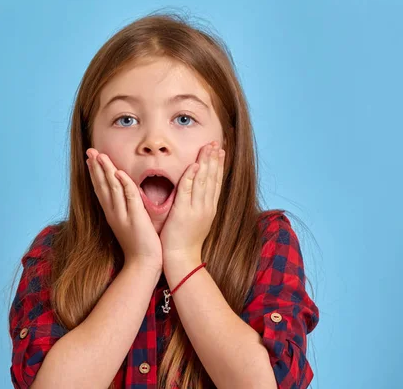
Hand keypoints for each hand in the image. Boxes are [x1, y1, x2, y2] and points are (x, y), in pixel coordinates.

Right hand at [86, 148, 162, 272]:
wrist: (143, 264)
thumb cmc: (139, 245)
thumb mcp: (129, 224)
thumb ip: (126, 210)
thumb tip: (124, 198)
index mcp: (112, 214)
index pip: (101, 190)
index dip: (95, 173)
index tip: (90, 159)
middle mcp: (114, 213)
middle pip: (102, 186)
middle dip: (96, 167)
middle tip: (89, 151)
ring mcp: (123, 215)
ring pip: (113, 188)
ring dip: (106, 171)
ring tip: (100, 155)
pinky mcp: (135, 218)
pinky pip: (129, 198)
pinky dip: (124, 184)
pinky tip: (119, 173)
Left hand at [160, 141, 224, 264]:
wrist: (182, 259)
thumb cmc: (186, 242)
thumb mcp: (198, 222)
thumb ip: (198, 206)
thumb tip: (199, 195)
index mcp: (210, 208)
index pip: (216, 182)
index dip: (219, 165)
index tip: (220, 150)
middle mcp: (206, 207)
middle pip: (213, 178)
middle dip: (215, 159)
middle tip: (216, 143)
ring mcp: (196, 209)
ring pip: (203, 181)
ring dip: (206, 162)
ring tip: (208, 147)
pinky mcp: (184, 212)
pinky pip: (188, 191)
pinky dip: (191, 177)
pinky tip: (195, 165)